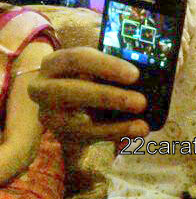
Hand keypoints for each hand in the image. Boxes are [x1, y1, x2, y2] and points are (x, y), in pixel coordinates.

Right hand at [28, 47, 148, 141]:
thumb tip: (148, 72)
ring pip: (80, 124)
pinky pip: (90, 139)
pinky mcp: (62, 136)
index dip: (107, 66)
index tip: (135, 75)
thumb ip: (112, 67)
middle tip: (142, 102)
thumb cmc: (86, 77)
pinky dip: (116, 136)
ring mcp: (51, 116)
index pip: (77, 59)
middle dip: (109, 98)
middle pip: (73, 92)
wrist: (63, 104)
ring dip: (115, 126)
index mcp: (55, 63)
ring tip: (143, 126)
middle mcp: (44, 89)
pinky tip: (137, 133)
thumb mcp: (93, 67)